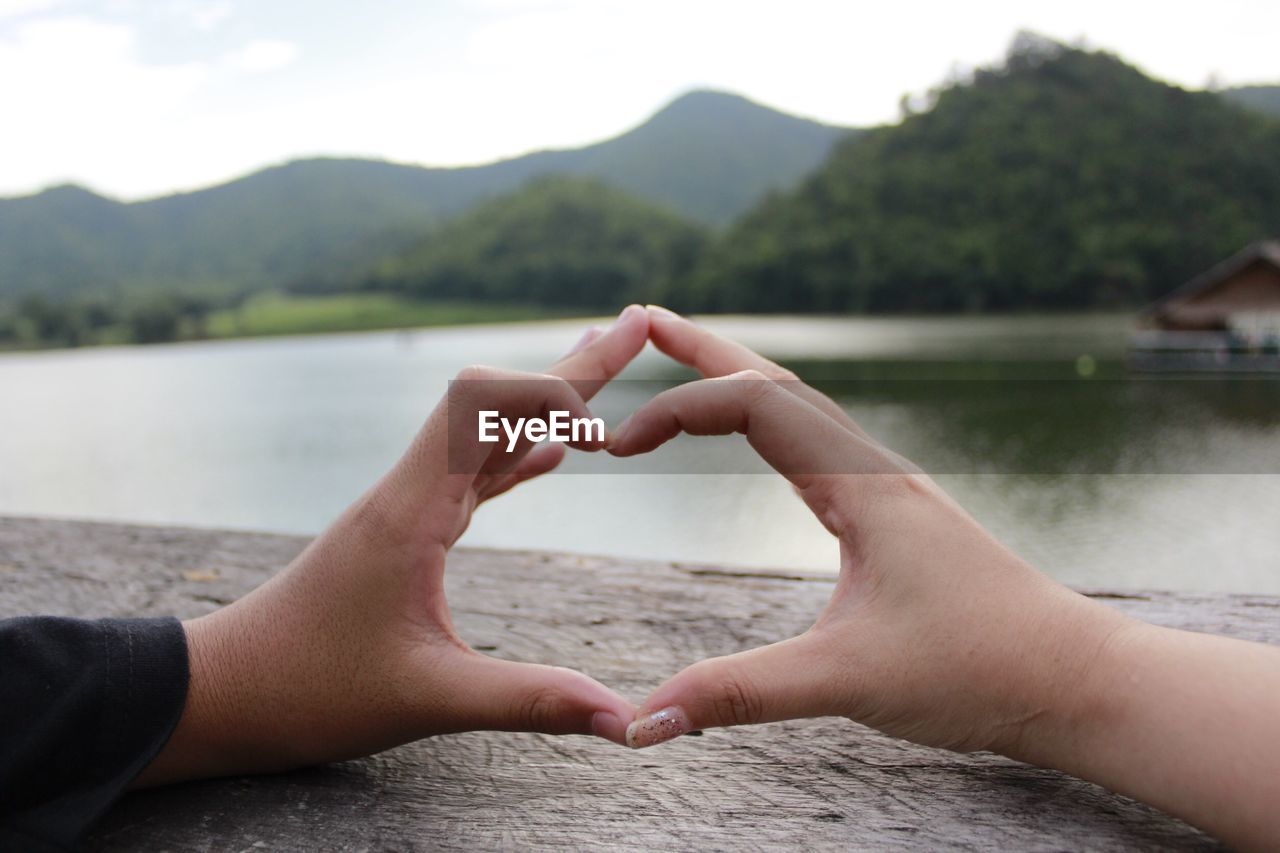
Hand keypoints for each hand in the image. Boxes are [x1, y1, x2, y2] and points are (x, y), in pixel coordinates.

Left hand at [138, 305, 649, 783]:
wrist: (223, 692)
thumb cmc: (309, 691)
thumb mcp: (428, 702)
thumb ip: (530, 702)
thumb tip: (625, 720)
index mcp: (411, 509)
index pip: (480, 402)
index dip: (549, 394)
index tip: (605, 437)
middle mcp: (409, 490)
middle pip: (494, 399)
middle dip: (569, 366)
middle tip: (634, 325)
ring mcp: (406, 506)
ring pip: (486, 431)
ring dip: (546, 403)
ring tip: (605, 375)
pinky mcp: (405, 530)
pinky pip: (472, 472)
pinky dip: (517, 453)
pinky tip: (551, 456)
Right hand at [610, 307, 1279, 848]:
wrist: (1078, 681)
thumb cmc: (981, 669)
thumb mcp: (847, 681)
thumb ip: (740, 693)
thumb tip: (643, 721)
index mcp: (862, 484)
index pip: (755, 405)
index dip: (680, 408)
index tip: (620, 443)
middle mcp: (874, 469)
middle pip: (776, 382)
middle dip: (705, 350)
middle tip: (642, 320)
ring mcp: (887, 489)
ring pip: (801, 408)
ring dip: (738, 378)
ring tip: (686, 359)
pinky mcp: (894, 517)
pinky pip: (817, 445)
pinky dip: (769, 422)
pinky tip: (760, 439)